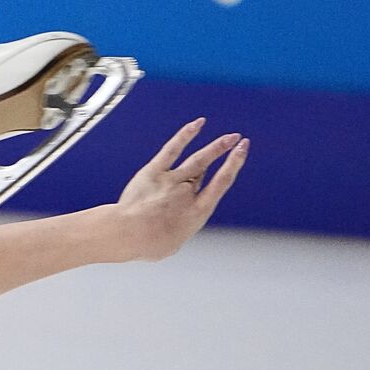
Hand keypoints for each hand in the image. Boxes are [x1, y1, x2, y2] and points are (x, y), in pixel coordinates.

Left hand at [114, 118, 248, 260]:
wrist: (128, 233)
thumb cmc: (147, 243)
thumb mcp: (171, 244)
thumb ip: (177, 230)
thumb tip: (171, 227)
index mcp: (197, 212)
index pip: (221, 183)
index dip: (233, 165)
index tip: (241, 152)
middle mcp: (188, 193)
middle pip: (209, 168)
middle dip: (226, 152)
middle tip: (238, 140)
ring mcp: (171, 180)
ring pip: (197, 159)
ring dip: (214, 146)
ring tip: (227, 136)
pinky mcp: (153, 173)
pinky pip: (172, 150)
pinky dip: (185, 136)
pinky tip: (197, 125)